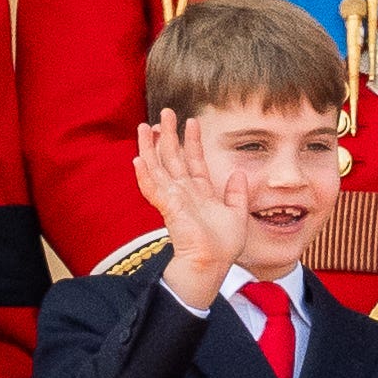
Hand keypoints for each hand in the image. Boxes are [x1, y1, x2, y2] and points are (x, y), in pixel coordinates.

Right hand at [134, 108, 246, 306]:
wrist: (212, 264)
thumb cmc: (222, 246)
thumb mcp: (237, 214)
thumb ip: (237, 194)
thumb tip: (239, 173)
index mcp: (200, 192)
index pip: (194, 160)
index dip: (192, 141)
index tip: (192, 121)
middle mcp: (184, 193)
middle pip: (172, 158)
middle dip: (168, 135)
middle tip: (165, 113)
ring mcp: (174, 199)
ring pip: (158, 168)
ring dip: (150, 147)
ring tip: (144, 126)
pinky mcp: (168, 208)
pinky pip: (153, 188)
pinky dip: (145, 174)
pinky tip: (138, 159)